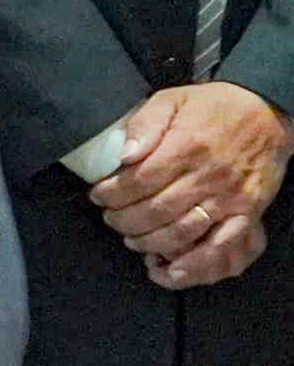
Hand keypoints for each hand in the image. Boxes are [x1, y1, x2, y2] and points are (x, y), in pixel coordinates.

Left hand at [90, 83, 286, 287]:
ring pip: (181, 232)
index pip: (138, 182)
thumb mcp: (172, 100)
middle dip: (124, 221)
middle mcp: (207, 176)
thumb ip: (144, 125)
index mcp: (186, 148)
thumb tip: (123, 155)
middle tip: (111, 219)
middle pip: (155, 211)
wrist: (267, 112)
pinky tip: (171, 266)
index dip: (111, 195)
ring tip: (132, 238)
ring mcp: (229, 198)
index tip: (98, 197)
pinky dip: (194, 262)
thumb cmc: (214, 107)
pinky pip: (221, 245)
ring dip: (149, 242)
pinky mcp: (247, 212)